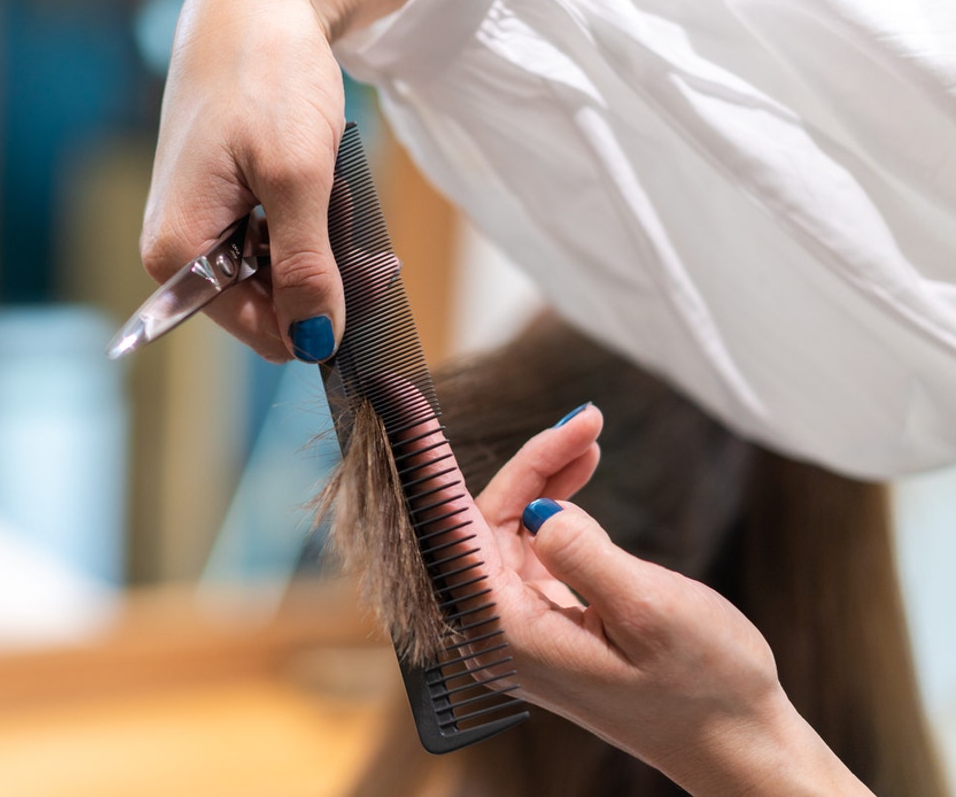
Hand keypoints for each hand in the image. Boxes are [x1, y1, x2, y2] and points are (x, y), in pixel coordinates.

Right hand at [141, 0, 348, 362]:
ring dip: (321, 252)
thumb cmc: (264, 75)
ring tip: (337, 199)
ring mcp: (199, 229)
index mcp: (179, 255)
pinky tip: (320, 192)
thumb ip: (305, 267)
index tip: (371, 280)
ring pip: (275, 278)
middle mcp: (179, 252)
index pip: (262, 332)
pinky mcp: (220, 208)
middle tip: (369, 244)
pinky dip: (307, 228)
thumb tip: (316, 342)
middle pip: (269, 308)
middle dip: (325, 281)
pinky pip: (270, 245)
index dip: (321, 317)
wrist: (254, 5)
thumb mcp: (297, 178)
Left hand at [392, 404, 871, 795]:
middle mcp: (500, 633)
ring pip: (508, 530)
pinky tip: (579, 476)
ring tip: (590, 438)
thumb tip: (538, 509)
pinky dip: (554, 507)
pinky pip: (530, 549)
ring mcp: (521, 628)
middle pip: (482, 525)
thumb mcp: (651, 611)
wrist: (738, 744)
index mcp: (507, 634)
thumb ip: (585, 554)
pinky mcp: (547, 622)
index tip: (418, 412)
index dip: (435, 471)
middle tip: (586, 422)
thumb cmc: (705, 687)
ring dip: (544, 480)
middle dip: (529, 466)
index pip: (453, 536)